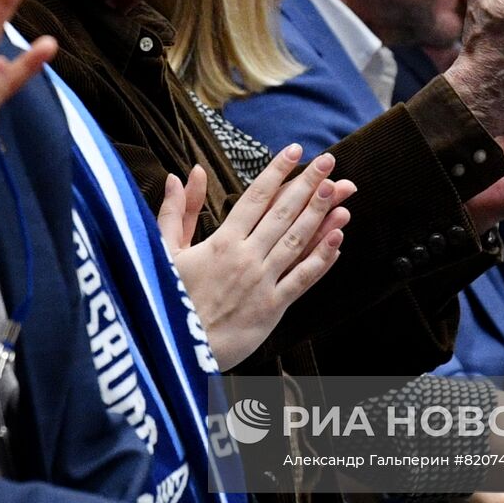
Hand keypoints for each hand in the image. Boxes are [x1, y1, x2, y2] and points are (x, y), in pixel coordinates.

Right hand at [161, 147, 352, 369]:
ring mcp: (262, 282)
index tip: (296, 151)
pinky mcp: (272, 309)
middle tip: (328, 162)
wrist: (175, 351)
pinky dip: (322, 260)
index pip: (256, 197)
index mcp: (222, 241)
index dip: (278, 171)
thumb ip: (176, 212)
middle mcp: (246, 256)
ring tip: (340, 192)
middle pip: (284, 213)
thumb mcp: (164, 252)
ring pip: (298, 241)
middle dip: (308, 185)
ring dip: (321, 215)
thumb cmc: (166, 300)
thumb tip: (179, 176)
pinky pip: (302, 280)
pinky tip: (337, 240)